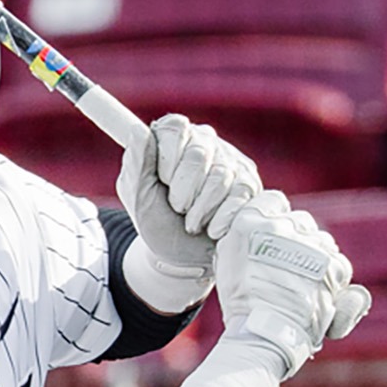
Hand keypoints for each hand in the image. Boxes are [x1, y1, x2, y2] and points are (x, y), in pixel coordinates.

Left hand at [116, 113, 262, 283]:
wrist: (183, 258)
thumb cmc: (157, 221)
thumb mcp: (137, 197)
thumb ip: (136, 164)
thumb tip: (137, 131)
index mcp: (173, 138)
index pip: (175, 128)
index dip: (168, 158)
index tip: (162, 182)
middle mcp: (205, 142)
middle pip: (199, 153)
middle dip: (182, 191)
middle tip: (177, 207)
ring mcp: (231, 161)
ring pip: (221, 176)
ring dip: (201, 209)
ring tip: (192, 222)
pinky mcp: (250, 184)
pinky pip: (241, 194)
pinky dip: (221, 218)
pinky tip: (212, 228)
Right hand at [214, 190, 370, 379]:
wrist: (263, 331)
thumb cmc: (241, 302)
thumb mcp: (228, 260)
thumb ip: (246, 235)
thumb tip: (262, 225)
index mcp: (251, 222)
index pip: (273, 200)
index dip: (276, 216)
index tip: (272, 237)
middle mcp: (283, 227)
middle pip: (301, 221)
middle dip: (298, 239)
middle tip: (287, 267)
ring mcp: (311, 245)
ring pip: (323, 241)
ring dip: (317, 258)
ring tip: (303, 286)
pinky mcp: (333, 265)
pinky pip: (339, 263)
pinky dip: (334, 277)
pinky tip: (321, 294)